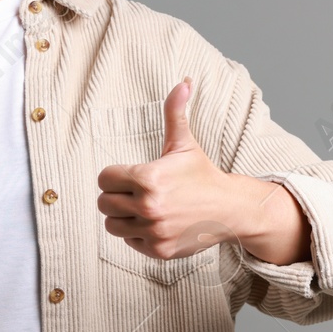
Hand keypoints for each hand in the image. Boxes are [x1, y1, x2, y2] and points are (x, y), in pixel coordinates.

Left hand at [95, 77, 244, 260]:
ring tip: (142, 208)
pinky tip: (155, 223)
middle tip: (134, 193)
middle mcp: (149, 206)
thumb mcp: (185, 144)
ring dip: (123, 218)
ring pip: (112, 226)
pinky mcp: (159, 250)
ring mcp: (154, 231)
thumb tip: (183, 82)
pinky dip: (138, 235)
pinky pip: (129, 242)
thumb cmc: (202, 175)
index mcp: (148, 178)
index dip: (114, 176)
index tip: (129, 176)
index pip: (104, 179)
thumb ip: (175, 113)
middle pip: (103, 203)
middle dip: (115, 197)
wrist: (229, 209)